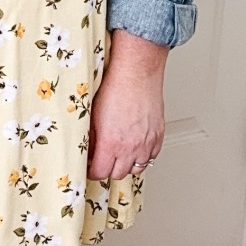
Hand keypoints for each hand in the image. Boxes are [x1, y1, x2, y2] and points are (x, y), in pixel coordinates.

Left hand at [88, 28, 166, 178]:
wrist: (137, 72)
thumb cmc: (115, 87)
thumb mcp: (92, 114)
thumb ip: (90, 137)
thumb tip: (87, 149)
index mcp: (111, 143)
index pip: (100, 172)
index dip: (92, 171)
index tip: (90, 166)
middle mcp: (131, 146)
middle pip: (117, 174)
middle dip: (108, 169)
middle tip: (102, 159)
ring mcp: (146, 142)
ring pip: (136, 168)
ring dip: (126, 165)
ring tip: (119, 155)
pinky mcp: (158, 135)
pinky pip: (151, 156)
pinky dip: (143, 156)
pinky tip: (135, 147)